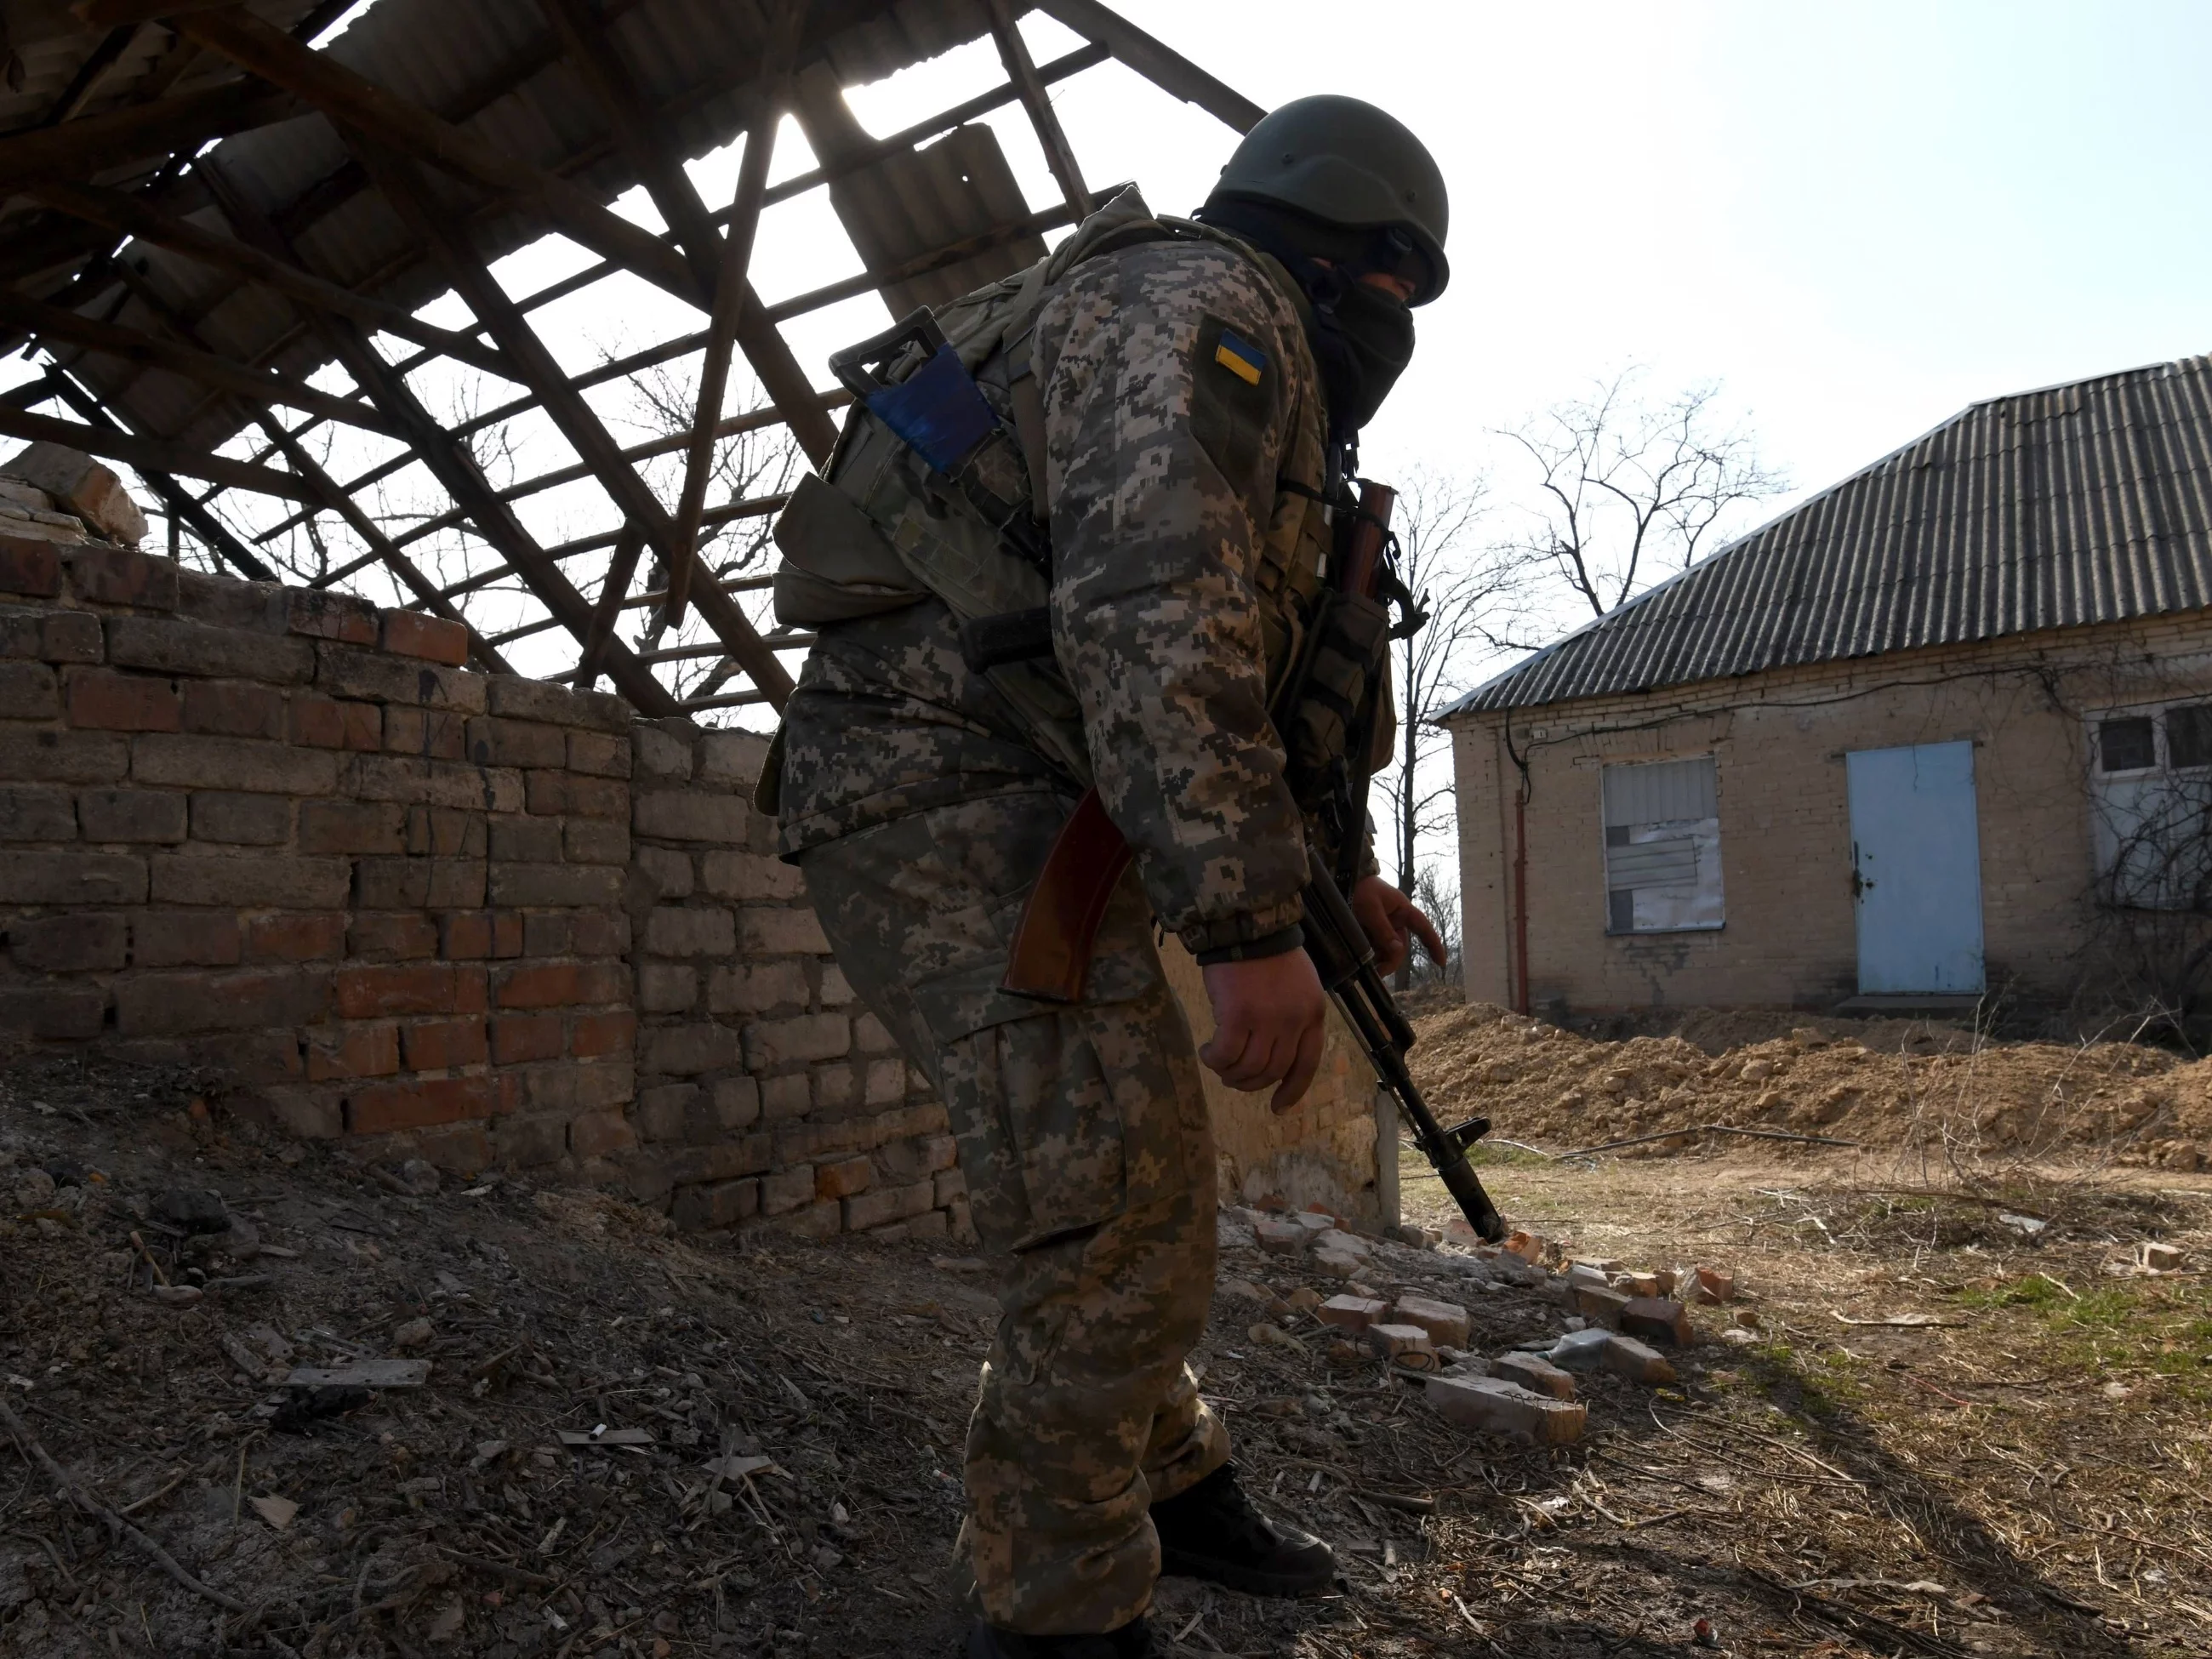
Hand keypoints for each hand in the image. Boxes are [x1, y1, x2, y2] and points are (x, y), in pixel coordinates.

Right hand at [1199, 950, 1328, 1114]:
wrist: (1246, 925)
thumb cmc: (1269, 953)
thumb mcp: (1299, 986)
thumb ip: (1293, 1019)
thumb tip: (1273, 1055)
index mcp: (1313, 1014)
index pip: (1307, 1064)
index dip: (1292, 1090)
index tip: (1278, 1107)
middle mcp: (1295, 1021)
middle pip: (1273, 1070)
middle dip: (1251, 1083)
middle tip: (1234, 1078)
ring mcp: (1267, 1019)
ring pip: (1249, 1067)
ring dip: (1231, 1074)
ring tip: (1218, 1063)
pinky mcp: (1238, 1016)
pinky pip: (1226, 1054)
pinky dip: (1215, 1059)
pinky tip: (1207, 1052)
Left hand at [1349, 877, 1445, 976]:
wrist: (1341, 880)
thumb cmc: (1361, 889)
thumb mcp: (1371, 908)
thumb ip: (1383, 929)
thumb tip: (1397, 950)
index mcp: (1403, 910)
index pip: (1423, 928)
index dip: (1434, 944)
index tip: (1441, 962)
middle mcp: (1395, 921)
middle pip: (1400, 946)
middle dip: (1392, 960)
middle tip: (1379, 971)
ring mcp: (1383, 928)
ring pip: (1387, 950)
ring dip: (1380, 960)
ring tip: (1367, 967)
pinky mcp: (1370, 933)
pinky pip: (1374, 948)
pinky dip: (1370, 956)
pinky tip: (1362, 961)